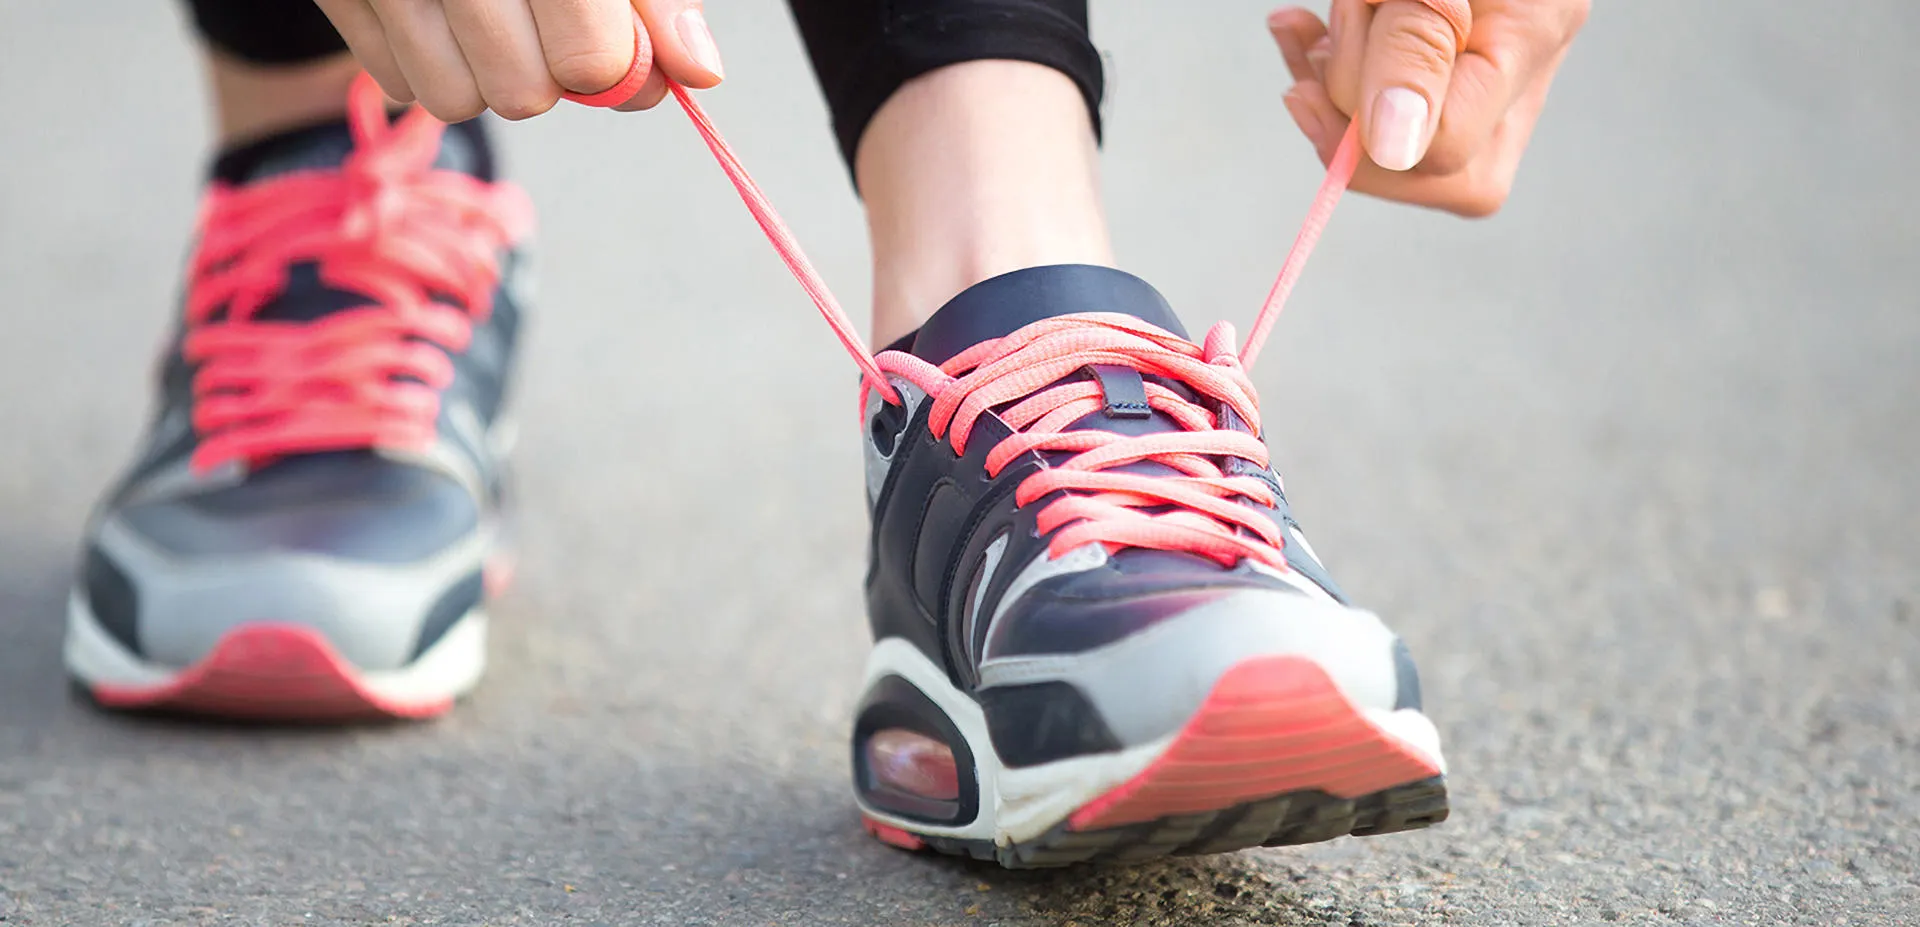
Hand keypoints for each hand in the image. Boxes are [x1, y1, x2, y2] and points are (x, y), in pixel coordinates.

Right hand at [312, 0, 725, 120]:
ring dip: (485, 76)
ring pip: (454, 99)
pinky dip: (428, 61)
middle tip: (545, 19)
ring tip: (495, 17)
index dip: (612, 65)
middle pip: (522, 95)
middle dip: (548, 72)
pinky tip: (444, 11)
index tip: (611, 39)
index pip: (588, 64)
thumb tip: (697, 73)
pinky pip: (399, 83)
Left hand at [1269, 0, 1586, 215]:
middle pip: (1437, 170)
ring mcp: (1490, 64)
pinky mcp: (1446, 55)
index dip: (1367, 133)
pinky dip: (1328, 73)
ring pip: (1403, 145)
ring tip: (1319, 20)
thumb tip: (1393, 147)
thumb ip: (1413, 44)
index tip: (1316, 68)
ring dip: (1335, 89)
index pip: (1448, 153)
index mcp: (1533, 34)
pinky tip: (1297, 30)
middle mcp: (1524, 64)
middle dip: (1354, 118)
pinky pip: (1382, 107)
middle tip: (1328, 36)